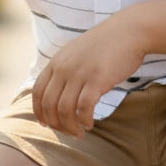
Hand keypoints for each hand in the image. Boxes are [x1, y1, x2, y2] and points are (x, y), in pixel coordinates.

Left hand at [31, 17, 144, 135]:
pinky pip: (84, 108)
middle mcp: (64, 68)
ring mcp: (79, 73)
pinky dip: (84, 120)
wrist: (128, 32)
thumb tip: (59, 94)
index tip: (45, 124)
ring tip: (79, 133)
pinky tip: (89, 124)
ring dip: (70, 127)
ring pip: (65, 110)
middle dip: (56, 124)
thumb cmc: (104, 46)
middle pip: (49, 105)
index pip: (37, 91)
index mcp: (56, 61)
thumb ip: (65, 69)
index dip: (38, 111)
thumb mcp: (76, 53)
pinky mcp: (97, 79)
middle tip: (68, 132)